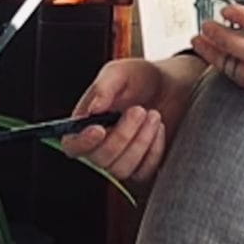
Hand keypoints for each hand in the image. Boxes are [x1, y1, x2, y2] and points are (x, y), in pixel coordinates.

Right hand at [58, 58, 173, 186]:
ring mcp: (121, 158)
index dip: (82, 143)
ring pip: (121, 169)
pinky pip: (143, 172)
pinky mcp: (141, 166)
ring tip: (153, 115)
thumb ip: (104, 87)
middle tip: (139, 110)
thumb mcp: (121, 72)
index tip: (99, 129)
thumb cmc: (141, 78)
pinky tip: (159, 129)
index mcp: (86, 121)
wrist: (171, 85)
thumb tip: (92, 109)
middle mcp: (100, 144)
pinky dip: (154, 150)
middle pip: (99, 158)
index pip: (72, 144)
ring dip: (140, 142)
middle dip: (122, 135)